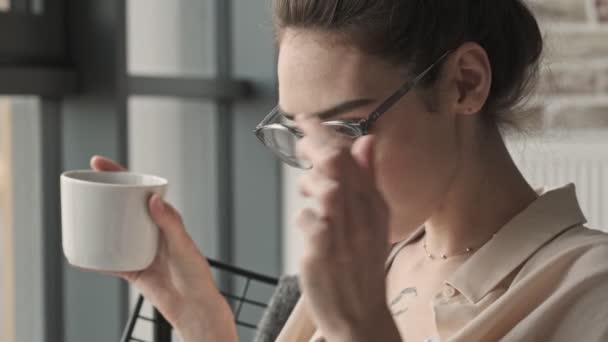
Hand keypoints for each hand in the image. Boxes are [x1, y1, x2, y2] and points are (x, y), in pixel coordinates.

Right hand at [90, 156, 236, 341]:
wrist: (193, 306)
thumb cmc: (196, 274)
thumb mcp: (183, 245)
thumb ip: (170, 223)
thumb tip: (153, 199)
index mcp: (164, 217)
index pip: (140, 189)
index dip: (119, 174)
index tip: (98, 164)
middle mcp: (149, 229)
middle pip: (120, 205)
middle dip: (101, 194)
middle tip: (81, 187)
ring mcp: (137, 247)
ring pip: (111, 229)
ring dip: (95, 221)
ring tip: (76, 215)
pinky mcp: (130, 267)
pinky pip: (107, 259)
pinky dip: (93, 256)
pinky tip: (78, 253)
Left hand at [294, 116, 400, 340]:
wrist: (360, 313)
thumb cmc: (363, 265)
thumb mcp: (374, 219)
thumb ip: (368, 179)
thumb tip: (366, 142)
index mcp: (375, 206)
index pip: (351, 157)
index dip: (326, 134)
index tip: (308, 120)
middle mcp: (361, 217)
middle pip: (336, 167)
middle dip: (313, 144)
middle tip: (300, 137)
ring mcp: (341, 235)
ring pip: (324, 188)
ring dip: (310, 182)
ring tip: (306, 185)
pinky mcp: (320, 253)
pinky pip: (307, 221)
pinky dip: (304, 215)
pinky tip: (310, 222)